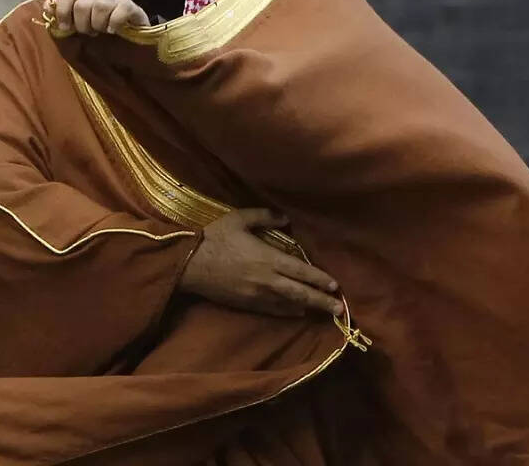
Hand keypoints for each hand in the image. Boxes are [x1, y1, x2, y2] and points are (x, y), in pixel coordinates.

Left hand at [50, 0, 149, 36]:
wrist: (133, 39)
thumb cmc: (102, 32)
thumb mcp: (80, 25)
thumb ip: (63, 16)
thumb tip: (44, 7)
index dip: (63, 11)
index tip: (66, 28)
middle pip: (82, 4)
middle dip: (83, 24)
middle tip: (90, 33)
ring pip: (99, 7)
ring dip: (98, 25)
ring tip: (102, 32)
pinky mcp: (132, 7)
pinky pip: (119, 12)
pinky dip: (114, 24)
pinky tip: (114, 30)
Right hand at [179, 209, 343, 317]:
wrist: (188, 265)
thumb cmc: (213, 239)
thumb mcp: (238, 219)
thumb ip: (264, 216)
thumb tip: (286, 219)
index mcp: (268, 258)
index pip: (301, 271)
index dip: (320, 279)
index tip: (335, 285)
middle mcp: (266, 280)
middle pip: (300, 293)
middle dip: (322, 301)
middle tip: (339, 309)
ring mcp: (257, 295)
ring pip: (288, 304)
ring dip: (307, 307)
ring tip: (323, 311)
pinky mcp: (246, 304)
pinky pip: (272, 310)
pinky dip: (287, 312)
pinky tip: (297, 312)